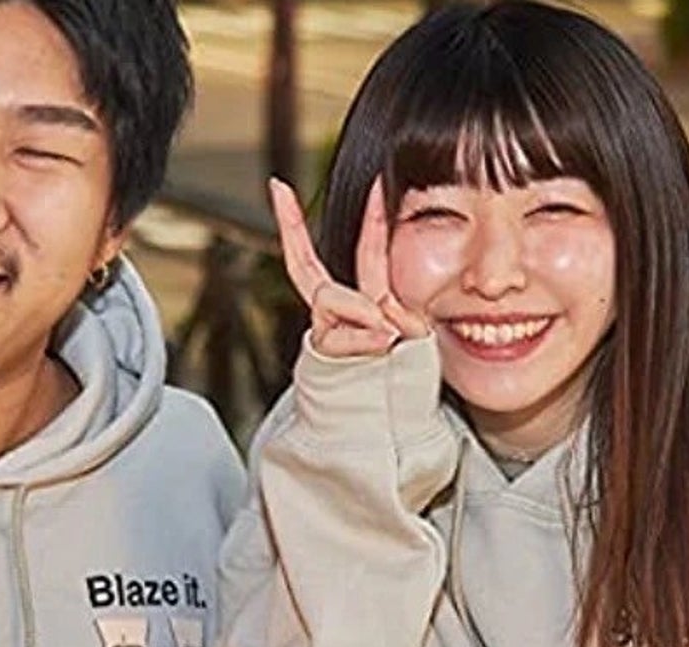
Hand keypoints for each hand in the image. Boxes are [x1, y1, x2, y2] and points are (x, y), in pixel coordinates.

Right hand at [268, 176, 427, 358]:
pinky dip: (362, 336)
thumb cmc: (405, 373)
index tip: (293, 186)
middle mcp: (335, 312)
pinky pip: (339, 332)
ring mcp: (328, 329)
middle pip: (304, 264)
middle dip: (291, 225)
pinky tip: (382, 343)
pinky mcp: (326, 349)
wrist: (387, 419)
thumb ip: (395, 308)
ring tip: (389, 334)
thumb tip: (377, 313)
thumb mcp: (411, 330)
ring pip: (330, 296)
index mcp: (360, 300)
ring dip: (360, 309)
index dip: (341, 219)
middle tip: (278, 189)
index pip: (346, 251)